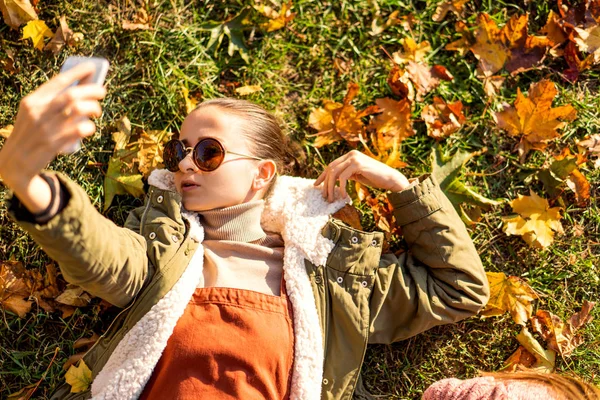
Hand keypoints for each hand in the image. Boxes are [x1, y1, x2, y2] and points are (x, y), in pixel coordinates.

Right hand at [0, 62, 105, 188]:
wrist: (16, 162)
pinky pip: (80, 129)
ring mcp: (46, 128)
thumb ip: (52, 103)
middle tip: (102, 90)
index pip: (58, 82)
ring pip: (78, 109)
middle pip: (72, 94)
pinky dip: (90, 127)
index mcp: (32, 101)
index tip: (92, 67)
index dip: (77, 73)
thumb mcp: (33, 115)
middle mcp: (38, 112)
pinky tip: (90, 127)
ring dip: (93, 107)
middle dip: (91, 90)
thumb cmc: (32, 134)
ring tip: (97, 110)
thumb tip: (83, 90)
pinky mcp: (54, 143)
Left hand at [314, 150, 410, 202]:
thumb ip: (346, 174)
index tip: (316, 185)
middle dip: (326, 184)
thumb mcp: (357, 174)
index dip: (322, 176)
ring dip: (331, 187)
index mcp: (350, 156)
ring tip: (332, 199)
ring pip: (335, 173)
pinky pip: (343, 177)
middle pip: (331, 169)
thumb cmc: (374, 178)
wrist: (390, 179)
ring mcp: (354, 158)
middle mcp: (351, 154)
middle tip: (325, 197)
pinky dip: (341, 188)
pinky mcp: (358, 164)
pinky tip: (344, 196)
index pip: (331, 165)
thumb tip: (332, 181)